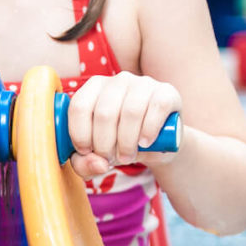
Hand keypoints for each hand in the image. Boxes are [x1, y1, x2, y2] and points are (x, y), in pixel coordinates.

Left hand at [65, 71, 181, 179]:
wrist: (157, 143)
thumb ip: (84, 164)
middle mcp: (118, 80)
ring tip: (127, 156)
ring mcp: (144, 83)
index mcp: (94, 87)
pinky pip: (156, 108)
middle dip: (104, 144)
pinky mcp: (166, 92)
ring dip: (126, 142)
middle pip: (104, 113)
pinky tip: (145, 143)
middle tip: (110, 159)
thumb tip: (98, 163)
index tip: (86, 152)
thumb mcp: (96, 157)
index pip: (79, 106)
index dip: (79, 134)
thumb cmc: (118, 144)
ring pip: (130, 112)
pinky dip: (149, 130)